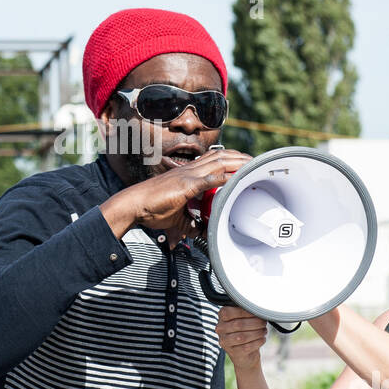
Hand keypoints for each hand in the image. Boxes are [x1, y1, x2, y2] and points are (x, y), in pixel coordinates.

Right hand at [102, 148, 251, 235]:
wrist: (133, 205)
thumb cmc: (150, 209)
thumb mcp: (176, 217)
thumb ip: (190, 223)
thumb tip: (200, 231)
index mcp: (187, 174)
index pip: (213, 161)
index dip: (230, 159)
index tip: (243, 163)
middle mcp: (189, 171)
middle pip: (220, 156)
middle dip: (239, 157)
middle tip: (254, 160)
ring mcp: (187, 175)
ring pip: (218, 162)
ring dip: (237, 163)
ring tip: (251, 164)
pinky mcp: (185, 185)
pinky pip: (209, 178)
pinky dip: (224, 177)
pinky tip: (235, 178)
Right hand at [215, 305, 268, 371]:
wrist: (245, 353)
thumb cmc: (246, 330)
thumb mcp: (244, 318)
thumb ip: (246, 311)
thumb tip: (258, 307)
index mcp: (222, 317)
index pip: (228, 312)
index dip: (245, 312)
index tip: (257, 312)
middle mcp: (220, 329)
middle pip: (238, 324)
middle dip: (255, 323)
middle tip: (264, 323)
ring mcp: (225, 342)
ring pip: (242, 337)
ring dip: (257, 333)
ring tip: (264, 331)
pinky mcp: (233, 353)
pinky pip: (247, 347)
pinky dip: (258, 342)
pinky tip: (262, 339)